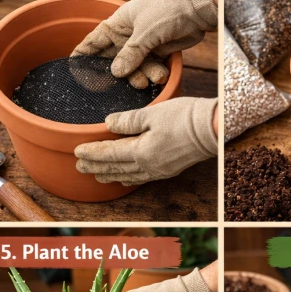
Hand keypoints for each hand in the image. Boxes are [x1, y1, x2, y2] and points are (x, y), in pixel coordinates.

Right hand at [72, 0, 216, 87]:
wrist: (197, 8)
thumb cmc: (168, 10)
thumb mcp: (146, 31)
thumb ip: (131, 54)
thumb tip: (115, 73)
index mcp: (117, 24)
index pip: (93, 41)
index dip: (82, 55)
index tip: (72, 70)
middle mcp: (126, 36)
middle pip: (112, 60)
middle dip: (113, 74)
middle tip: (112, 88)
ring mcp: (142, 45)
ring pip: (132, 68)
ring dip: (139, 76)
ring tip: (150, 79)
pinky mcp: (156, 53)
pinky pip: (148, 69)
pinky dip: (153, 74)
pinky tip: (160, 76)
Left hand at [75, 97, 216, 185]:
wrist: (213, 129)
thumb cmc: (185, 117)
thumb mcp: (152, 113)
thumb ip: (128, 120)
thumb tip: (108, 123)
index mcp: (141, 152)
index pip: (109, 155)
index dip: (92, 154)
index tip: (77, 152)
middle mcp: (148, 166)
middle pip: (115, 169)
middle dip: (96, 168)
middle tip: (79, 167)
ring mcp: (158, 170)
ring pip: (128, 176)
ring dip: (110, 176)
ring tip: (97, 176)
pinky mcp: (168, 170)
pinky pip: (142, 178)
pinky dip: (128, 178)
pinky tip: (125, 177)